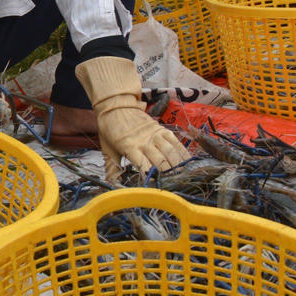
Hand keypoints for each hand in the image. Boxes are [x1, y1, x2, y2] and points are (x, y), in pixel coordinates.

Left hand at [76, 56, 187, 183]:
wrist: (116, 105)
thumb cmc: (111, 129)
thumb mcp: (108, 149)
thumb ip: (111, 168)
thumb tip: (111, 186)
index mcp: (129, 147)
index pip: (143, 166)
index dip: (151, 178)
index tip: (156, 189)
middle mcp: (144, 141)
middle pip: (161, 161)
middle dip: (168, 176)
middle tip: (174, 187)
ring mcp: (155, 135)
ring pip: (171, 153)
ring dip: (178, 167)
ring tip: (183, 179)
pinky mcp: (163, 129)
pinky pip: (176, 143)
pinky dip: (183, 154)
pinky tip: (188, 164)